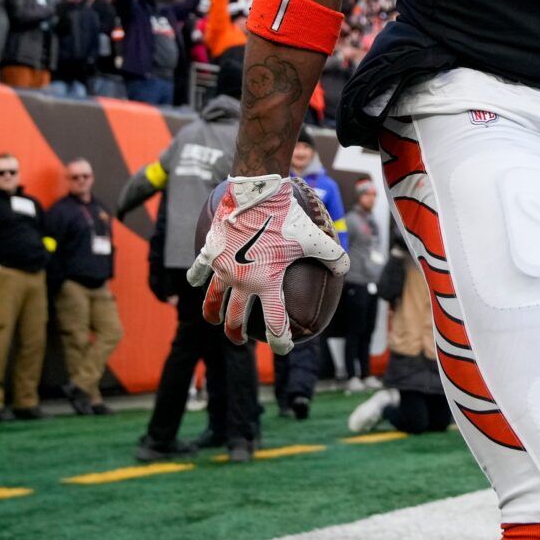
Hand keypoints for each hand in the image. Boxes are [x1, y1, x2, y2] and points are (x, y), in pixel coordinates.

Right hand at [187, 175, 347, 354]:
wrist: (257, 192)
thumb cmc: (287, 217)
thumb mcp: (315, 238)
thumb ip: (333, 256)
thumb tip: (344, 269)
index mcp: (266, 284)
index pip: (275, 323)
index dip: (281, 340)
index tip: (284, 347)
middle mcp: (241, 281)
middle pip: (236, 318)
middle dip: (237, 333)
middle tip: (241, 339)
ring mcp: (223, 268)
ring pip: (213, 300)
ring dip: (213, 314)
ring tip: (215, 321)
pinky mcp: (211, 252)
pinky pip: (200, 270)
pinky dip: (197, 278)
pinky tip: (195, 283)